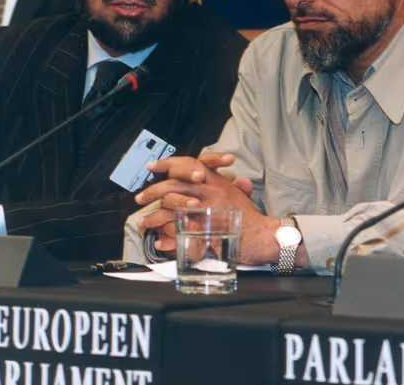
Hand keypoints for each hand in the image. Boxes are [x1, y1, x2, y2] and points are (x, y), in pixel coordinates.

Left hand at [136, 152, 280, 264]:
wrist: (262, 237)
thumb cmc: (253, 220)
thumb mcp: (244, 198)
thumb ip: (237, 188)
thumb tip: (240, 181)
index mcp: (218, 182)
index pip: (190, 164)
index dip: (169, 163)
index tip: (153, 166)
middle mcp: (210, 192)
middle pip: (174, 183)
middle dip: (153, 191)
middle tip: (141, 197)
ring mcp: (205, 210)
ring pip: (170, 206)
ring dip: (154, 215)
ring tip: (144, 222)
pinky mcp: (202, 230)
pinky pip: (176, 231)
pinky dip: (165, 237)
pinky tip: (159, 241)